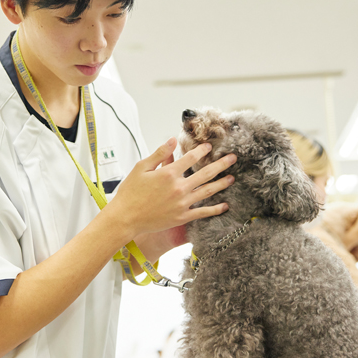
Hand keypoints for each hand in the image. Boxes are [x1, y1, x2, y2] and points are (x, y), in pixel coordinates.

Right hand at [109, 137, 235, 240]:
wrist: (125, 218)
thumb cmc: (130, 192)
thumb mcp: (141, 167)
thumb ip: (159, 154)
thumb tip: (173, 140)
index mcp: (168, 173)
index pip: (191, 158)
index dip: (202, 150)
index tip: (210, 146)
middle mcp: (178, 187)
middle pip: (205, 174)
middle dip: (221, 165)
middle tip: (233, 158)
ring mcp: (182, 203)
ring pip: (207, 191)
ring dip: (221, 184)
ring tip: (232, 178)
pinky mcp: (181, 217)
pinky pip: (203, 212)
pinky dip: (215, 209)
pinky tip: (224, 205)